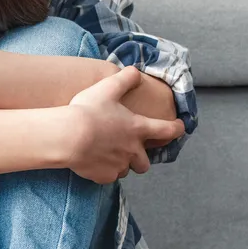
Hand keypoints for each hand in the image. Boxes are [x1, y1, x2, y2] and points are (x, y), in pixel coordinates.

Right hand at [62, 67, 185, 182]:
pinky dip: (104, 171)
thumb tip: (136, 71)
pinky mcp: (104, 176)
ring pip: (126, 170)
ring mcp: (119, 165)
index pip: (167, 130)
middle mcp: (133, 150)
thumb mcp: (107, 88)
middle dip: (141, 158)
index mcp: (137, 129)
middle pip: (145, 162)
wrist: (68, 136)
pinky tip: (94, 163)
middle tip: (131, 151)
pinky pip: (108, 177)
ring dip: (121, 164)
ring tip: (108, 155)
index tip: (180, 127)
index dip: (176, 128)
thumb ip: (125, 79)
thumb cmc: (88, 111)